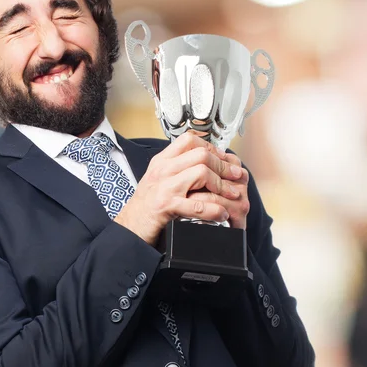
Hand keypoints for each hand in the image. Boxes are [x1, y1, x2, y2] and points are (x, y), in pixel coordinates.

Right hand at [114, 133, 243, 245]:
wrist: (131, 226)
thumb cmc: (145, 205)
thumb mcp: (158, 179)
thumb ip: (177, 168)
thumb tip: (204, 161)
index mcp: (161, 161)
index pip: (190, 140)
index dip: (211, 147)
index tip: (223, 158)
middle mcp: (162, 170)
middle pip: (201, 155)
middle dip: (223, 166)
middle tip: (235, 176)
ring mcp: (164, 187)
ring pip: (202, 173)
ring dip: (222, 185)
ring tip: (231, 195)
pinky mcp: (167, 206)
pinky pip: (198, 204)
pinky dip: (214, 210)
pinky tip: (220, 214)